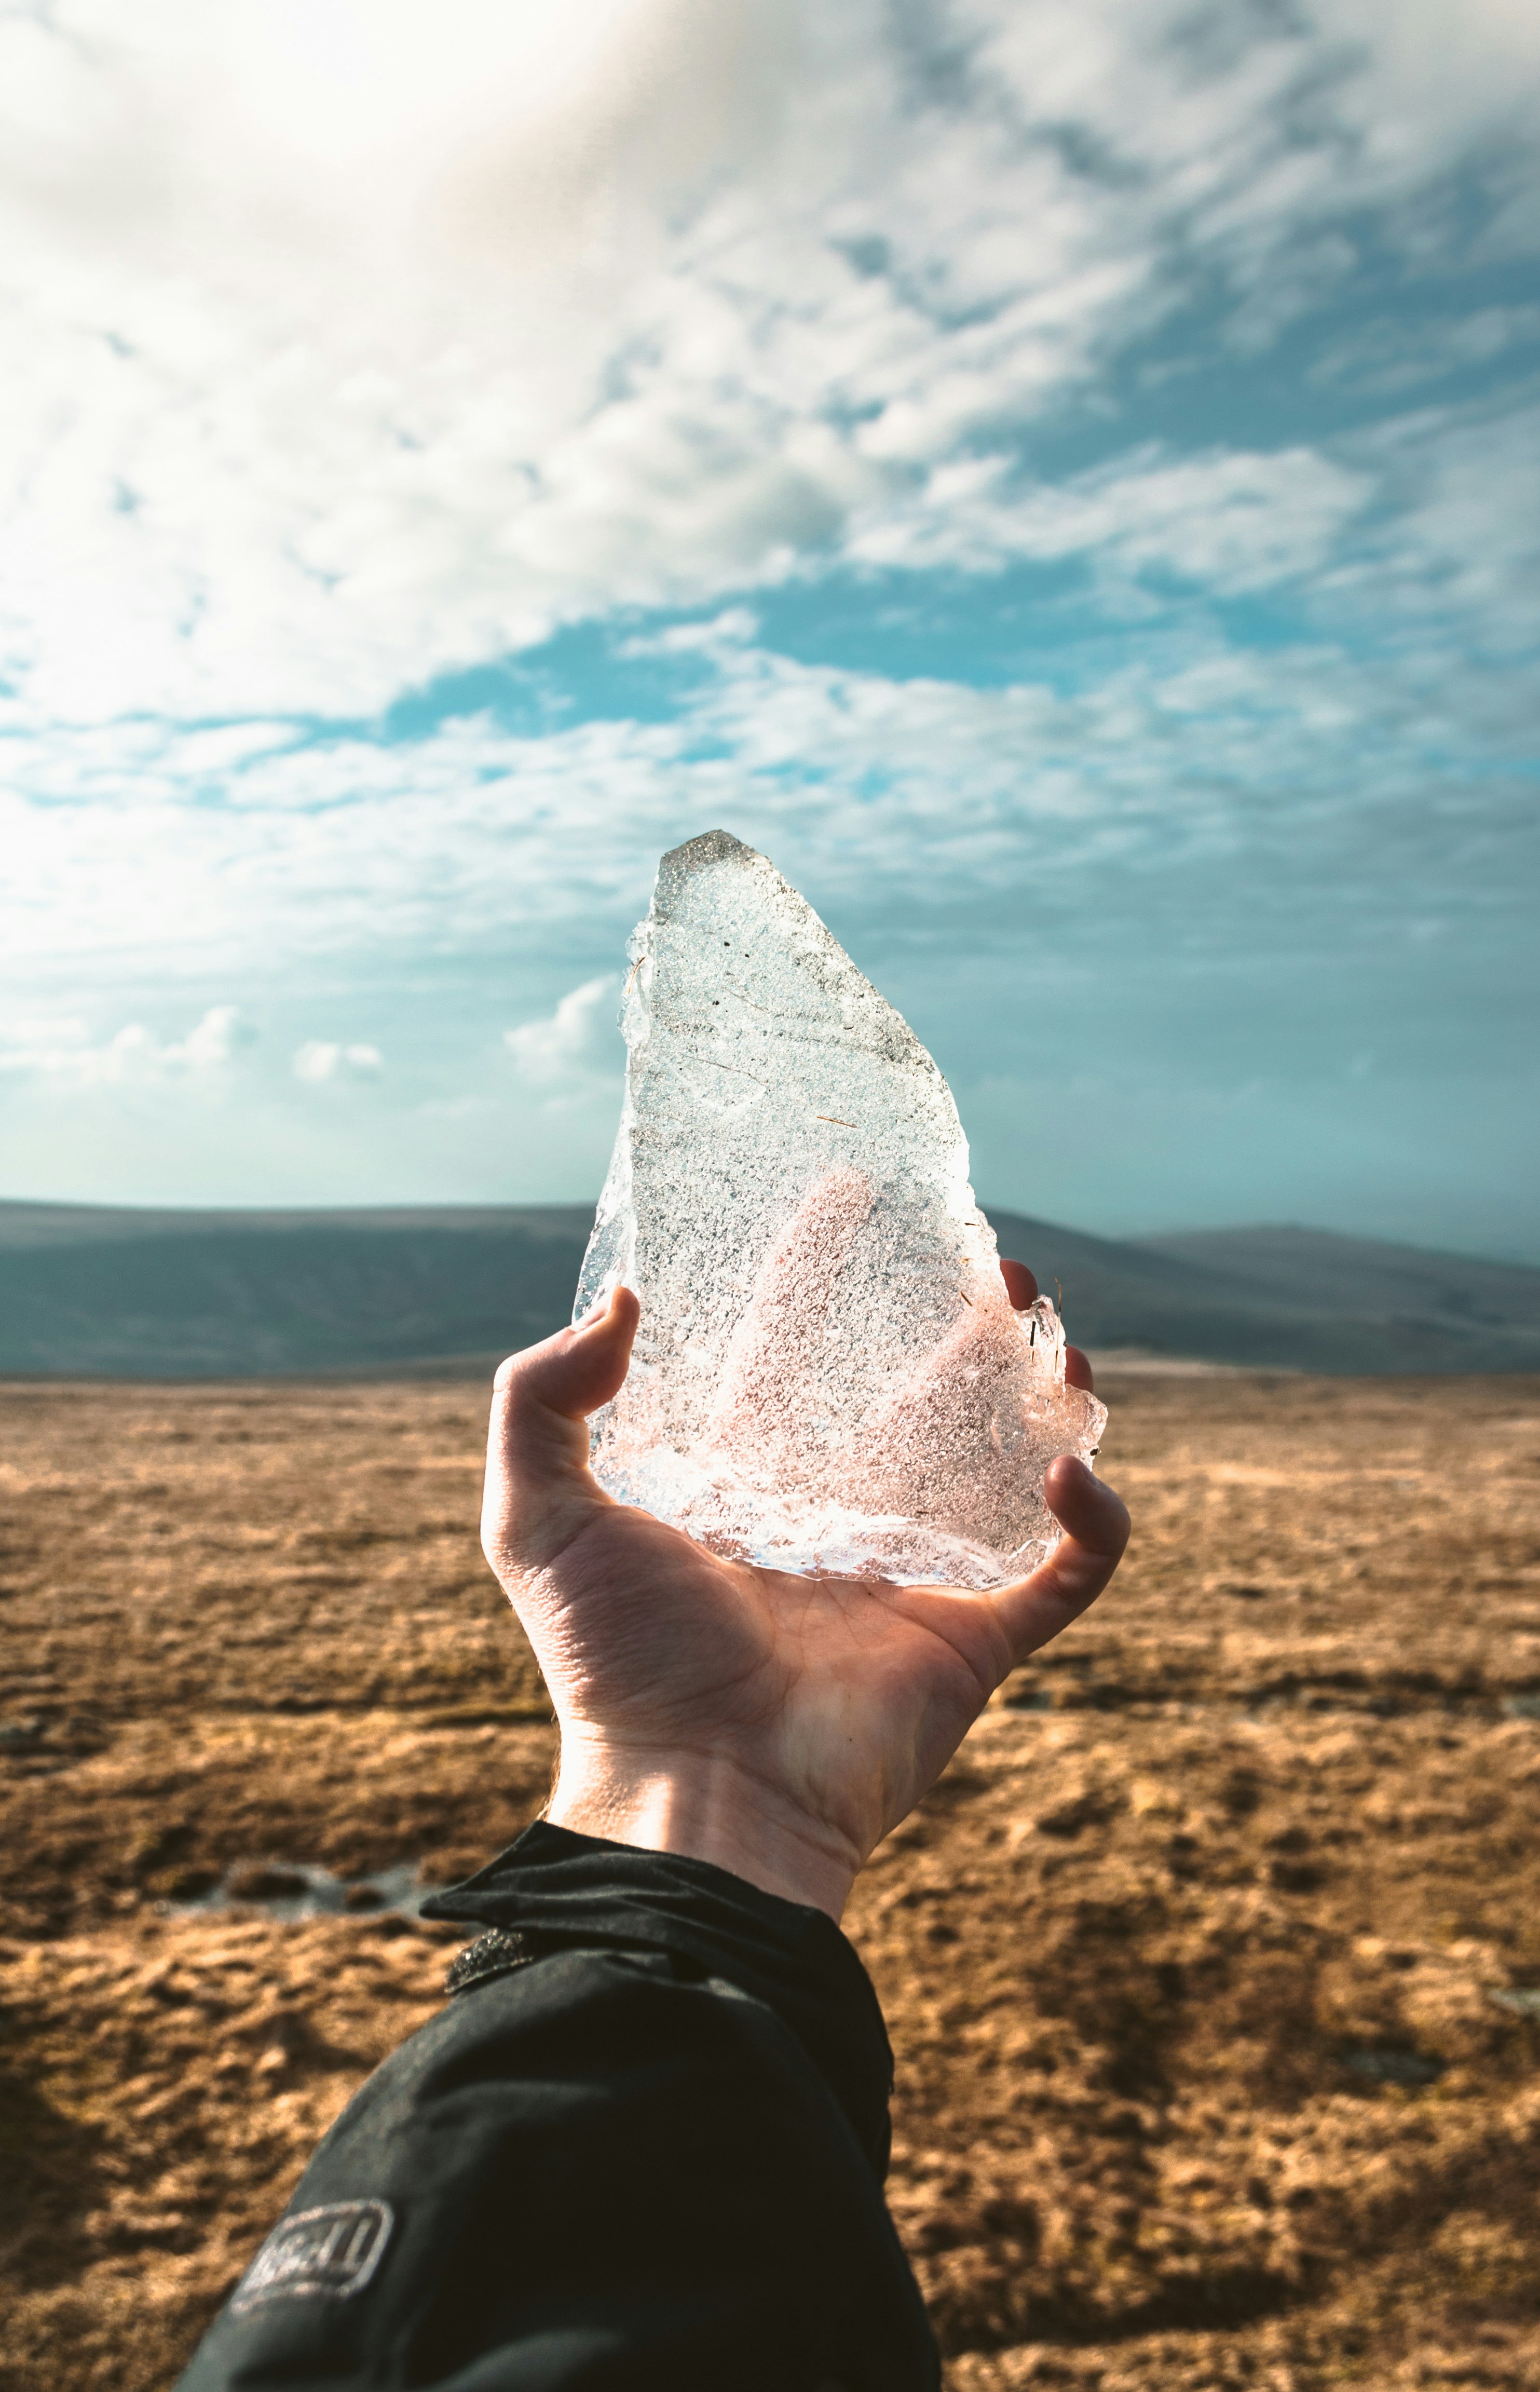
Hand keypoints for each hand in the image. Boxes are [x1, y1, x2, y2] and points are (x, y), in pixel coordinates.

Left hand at [481, 1260, 1128, 1919]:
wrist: (696, 1799)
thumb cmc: (617, 1669)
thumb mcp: (533, 1522)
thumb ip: (538, 1399)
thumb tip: (620, 1302)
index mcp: (747, 1481)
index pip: (794, 1347)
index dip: (819, 1266)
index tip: (852, 1187)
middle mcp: (837, 1515)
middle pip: (923, 1387)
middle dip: (966, 1315)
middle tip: (996, 1261)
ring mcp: (915, 1575)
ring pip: (1008, 1457)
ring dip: (1043, 1391)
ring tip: (1053, 1338)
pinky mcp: (976, 1640)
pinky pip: (1066, 1571)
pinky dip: (1093, 1519)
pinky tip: (1068, 1471)